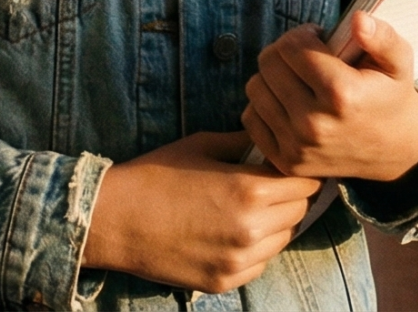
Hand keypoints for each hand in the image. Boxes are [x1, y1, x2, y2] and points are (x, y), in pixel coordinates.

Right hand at [81, 131, 317, 292]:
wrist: (113, 219)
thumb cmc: (155, 175)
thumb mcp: (201, 145)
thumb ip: (244, 142)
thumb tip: (271, 137)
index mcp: (248, 190)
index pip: (304, 182)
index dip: (300, 171)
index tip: (290, 166)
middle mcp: (250, 230)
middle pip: (300, 211)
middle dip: (291, 195)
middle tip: (272, 184)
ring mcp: (238, 261)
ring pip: (284, 239)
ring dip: (276, 223)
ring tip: (250, 209)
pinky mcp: (224, 281)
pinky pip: (260, 263)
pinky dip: (256, 248)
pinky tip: (233, 232)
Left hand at [240, 14, 417, 183]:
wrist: (394, 150)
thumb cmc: (390, 97)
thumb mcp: (399, 61)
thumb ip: (382, 36)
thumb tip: (358, 19)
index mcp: (341, 93)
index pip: (291, 46)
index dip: (303, 35)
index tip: (318, 39)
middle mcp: (315, 123)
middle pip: (268, 64)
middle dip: (285, 52)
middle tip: (306, 57)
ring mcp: (297, 146)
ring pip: (255, 88)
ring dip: (273, 77)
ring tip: (298, 79)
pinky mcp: (286, 162)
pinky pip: (251, 119)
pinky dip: (265, 105)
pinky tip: (288, 102)